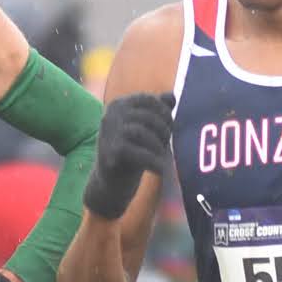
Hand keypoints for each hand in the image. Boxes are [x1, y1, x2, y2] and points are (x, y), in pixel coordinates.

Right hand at [83, 92, 174, 220]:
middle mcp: (111, 115)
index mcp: (119, 104)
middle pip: (149, 117)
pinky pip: (141, 154)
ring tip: (163, 157)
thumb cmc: (131, 153)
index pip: (150, 100)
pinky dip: (155, 162)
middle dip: (164, 132)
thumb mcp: (145, 129)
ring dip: (159, 147)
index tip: (168, 129)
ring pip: (145, 133)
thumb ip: (157, 111)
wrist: (110, 184)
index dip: (165, 114)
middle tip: (166, 146)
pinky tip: (161, 170)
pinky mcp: (111, 153)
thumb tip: (171, 97)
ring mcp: (109, 133)